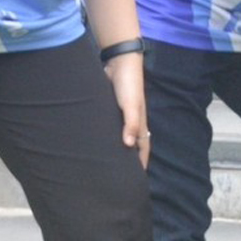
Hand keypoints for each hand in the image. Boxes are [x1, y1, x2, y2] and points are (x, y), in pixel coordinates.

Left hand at [102, 51, 150, 167]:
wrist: (119, 62)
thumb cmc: (128, 85)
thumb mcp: (131, 104)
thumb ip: (130, 123)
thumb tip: (129, 145)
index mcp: (140, 122)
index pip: (143, 147)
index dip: (141, 162)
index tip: (137, 178)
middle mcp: (131, 121)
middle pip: (132, 144)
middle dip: (129, 159)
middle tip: (119, 175)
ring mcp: (121, 115)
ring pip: (120, 136)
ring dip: (116, 148)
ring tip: (107, 162)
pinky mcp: (110, 109)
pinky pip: (110, 127)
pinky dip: (107, 136)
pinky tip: (98, 141)